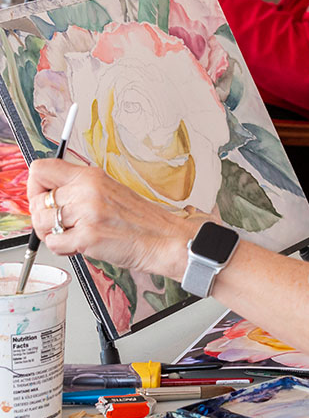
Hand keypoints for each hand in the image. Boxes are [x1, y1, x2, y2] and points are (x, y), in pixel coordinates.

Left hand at [27, 159, 194, 280]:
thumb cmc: (140, 220)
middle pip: (37, 201)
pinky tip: (81, 245)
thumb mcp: (110, 192)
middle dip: (45, 217)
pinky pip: (54, 243)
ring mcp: (87, 212)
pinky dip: (63, 248)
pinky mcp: (88, 235)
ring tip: (75, 235)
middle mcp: (87, 190)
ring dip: (53, 234)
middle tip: (63, 224)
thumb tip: (48, 194)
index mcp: (91, 176)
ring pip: (42, 222)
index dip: (35, 186)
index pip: (41, 168)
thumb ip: (80, 189)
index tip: (43, 197)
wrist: (164, 239)